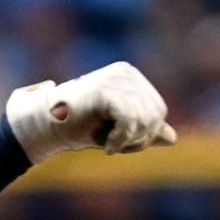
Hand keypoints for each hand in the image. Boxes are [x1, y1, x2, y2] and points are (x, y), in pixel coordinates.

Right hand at [5, 61, 177, 163]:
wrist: (46, 126)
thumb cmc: (79, 127)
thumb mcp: (118, 131)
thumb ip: (144, 131)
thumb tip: (172, 138)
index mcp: (131, 77)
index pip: (158, 110)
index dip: (146, 135)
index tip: (122, 143)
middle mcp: (126, 72)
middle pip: (156, 115)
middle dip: (140, 139)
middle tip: (116, 146)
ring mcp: (115, 78)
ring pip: (146, 120)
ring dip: (129, 142)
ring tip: (109, 144)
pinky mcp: (104, 90)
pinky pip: (130, 121)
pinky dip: (120, 141)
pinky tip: (107, 147)